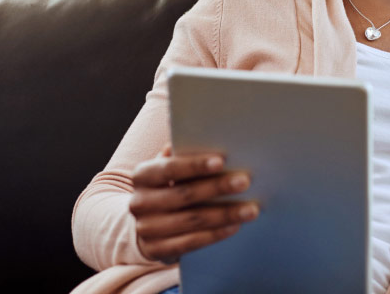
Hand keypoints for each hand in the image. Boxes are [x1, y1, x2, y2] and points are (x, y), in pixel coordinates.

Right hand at [129, 144, 258, 263]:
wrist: (145, 225)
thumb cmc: (165, 189)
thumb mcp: (166, 170)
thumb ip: (181, 157)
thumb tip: (206, 139)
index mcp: (142, 176)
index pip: (169, 168)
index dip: (195, 165)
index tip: (222, 161)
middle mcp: (139, 202)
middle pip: (184, 194)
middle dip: (217, 187)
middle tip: (244, 182)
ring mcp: (146, 228)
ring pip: (192, 220)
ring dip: (224, 214)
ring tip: (250, 209)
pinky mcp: (156, 250)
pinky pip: (190, 243)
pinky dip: (215, 234)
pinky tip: (234, 226)